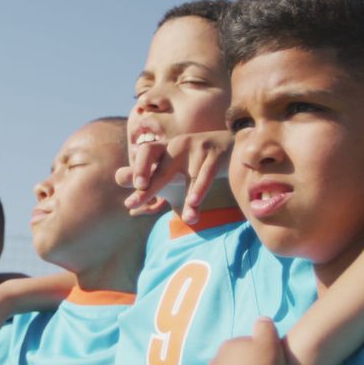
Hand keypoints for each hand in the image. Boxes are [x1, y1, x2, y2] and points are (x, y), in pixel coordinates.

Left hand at [117, 130, 232, 222]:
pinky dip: (200, 189)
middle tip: (132, 202)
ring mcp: (198, 148)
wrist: (233, 147)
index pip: (147, 152)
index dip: (139, 167)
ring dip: (190, 200)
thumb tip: (130, 211)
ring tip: (187, 219)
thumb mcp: (174, 172)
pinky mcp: (216, 154)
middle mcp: (178, 145)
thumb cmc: (196, 165)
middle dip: (147, 184)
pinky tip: (194, 203)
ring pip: (189, 176)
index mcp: (166, 149)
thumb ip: (154, 188)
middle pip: (160, 164)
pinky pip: (206, 174)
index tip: (137, 186)